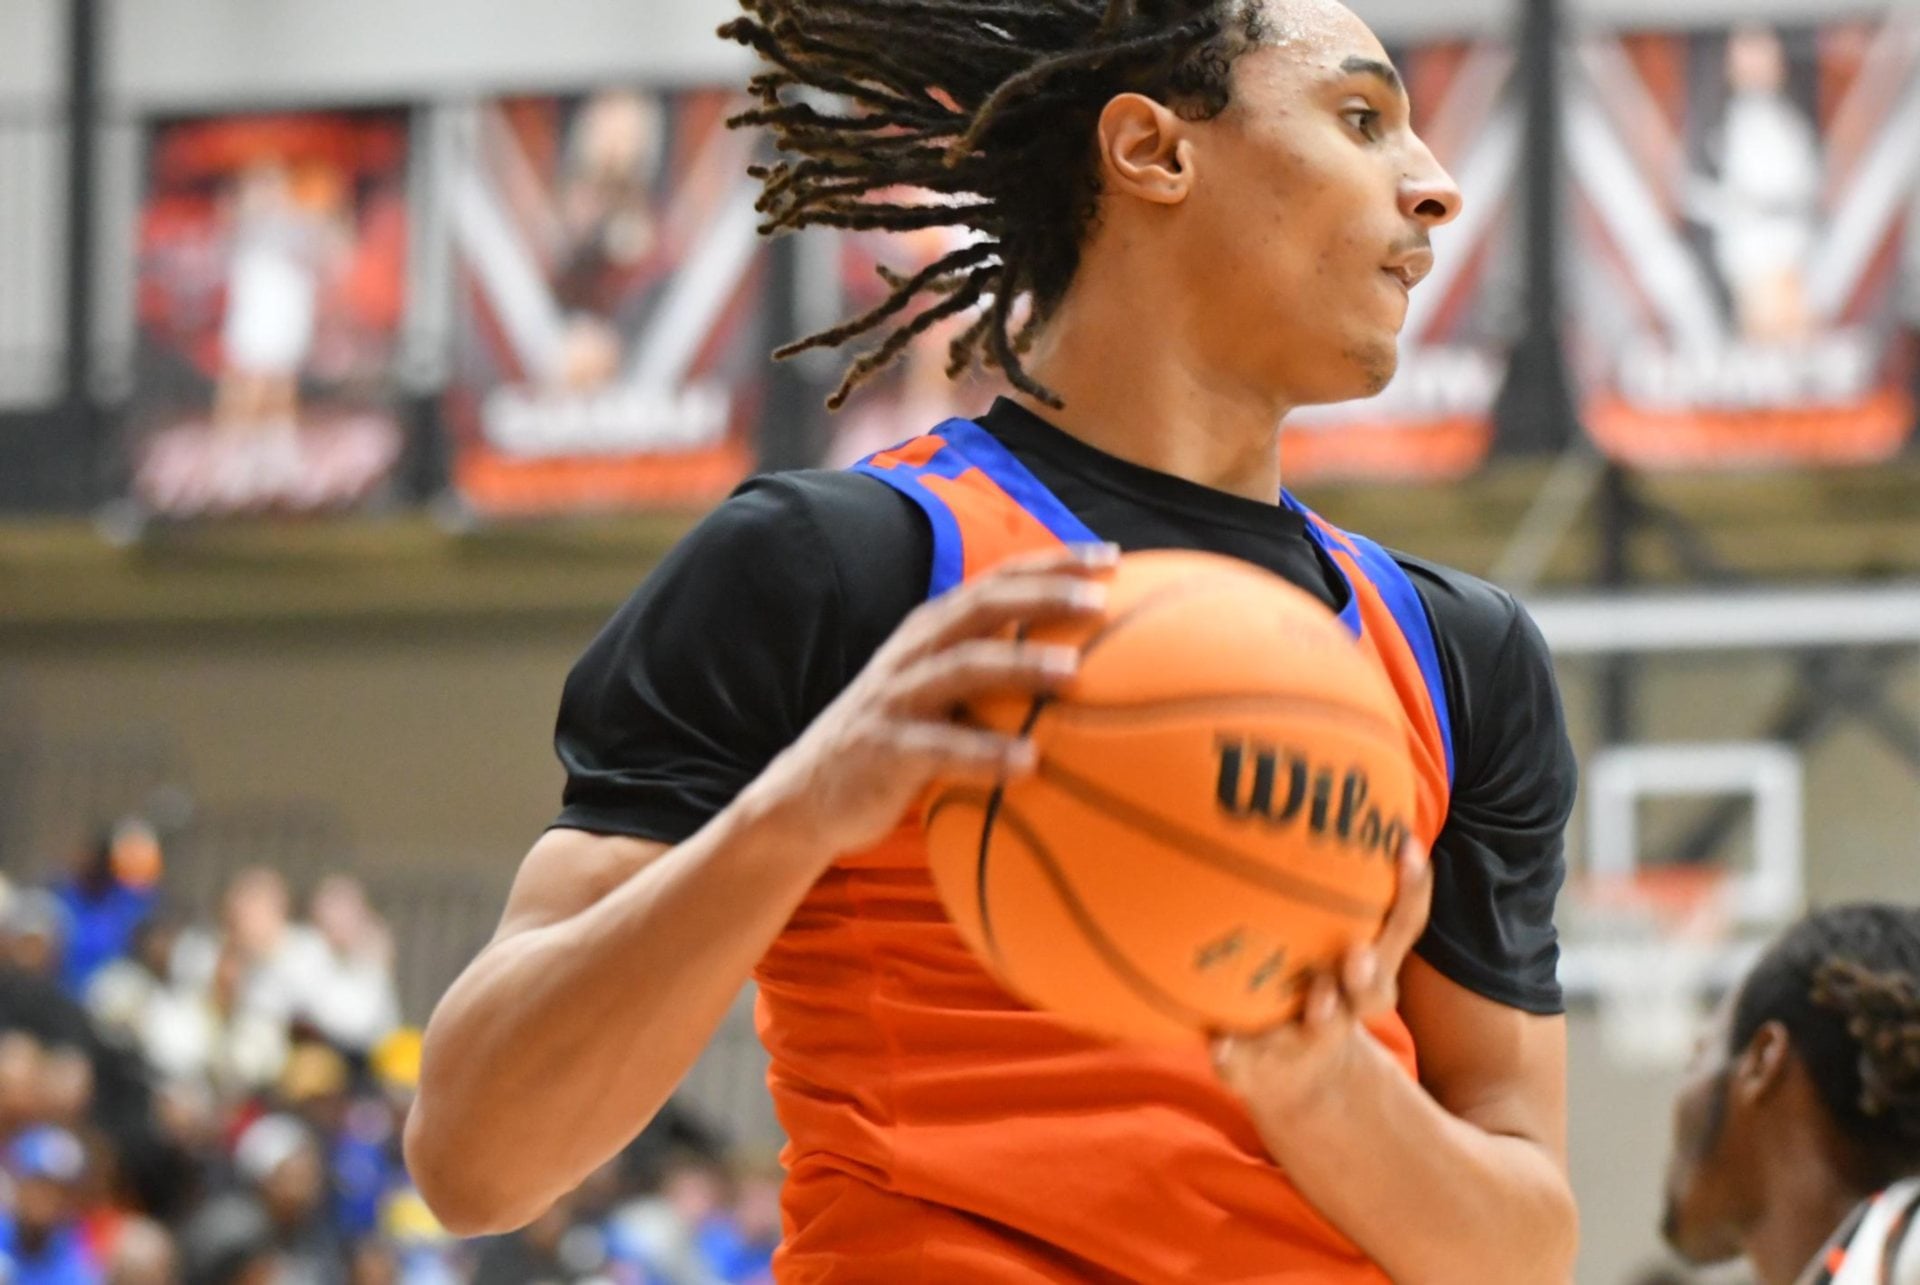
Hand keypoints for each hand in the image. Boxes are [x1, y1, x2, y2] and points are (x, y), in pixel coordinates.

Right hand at [749, 542, 1117, 862]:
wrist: (806, 797)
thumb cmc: (900, 743)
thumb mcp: (942, 698)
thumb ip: (996, 680)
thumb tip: (1089, 676)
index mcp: (933, 631)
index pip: (999, 581)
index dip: (1052, 564)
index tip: (1112, 556)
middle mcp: (915, 651)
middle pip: (982, 605)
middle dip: (1041, 594)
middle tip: (1099, 599)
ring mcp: (896, 697)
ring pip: (963, 666)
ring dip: (1019, 664)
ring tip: (1073, 673)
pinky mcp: (885, 748)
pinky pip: (941, 748)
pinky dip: (985, 753)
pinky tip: (1030, 764)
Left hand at [1212, 842, 1433, 1118]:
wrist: (1292, 1078)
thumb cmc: (1308, 984)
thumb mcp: (1321, 937)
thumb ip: (1321, 886)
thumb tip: (1309, 795)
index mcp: (1365, 971)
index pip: (1398, 928)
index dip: (1410, 891)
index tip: (1407, 847)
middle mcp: (1345, 1006)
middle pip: (1372, 991)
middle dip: (1368, 972)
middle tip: (1359, 952)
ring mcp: (1303, 1039)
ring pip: (1322, 1027)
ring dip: (1324, 1012)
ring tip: (1318, 997)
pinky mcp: (1256, 1065)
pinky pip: (1243, 1061)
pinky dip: (1234, 1052)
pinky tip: (1219, 1041)